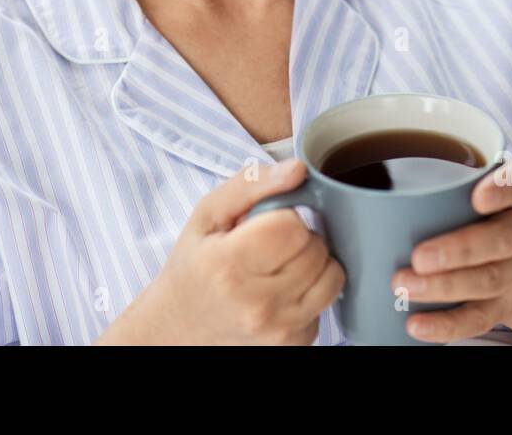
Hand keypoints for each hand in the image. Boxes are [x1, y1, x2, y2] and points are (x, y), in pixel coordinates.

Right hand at [101, 158, 344, 344]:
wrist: (179, 326)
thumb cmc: (194, 266)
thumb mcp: (207, 215)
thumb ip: (250, 184)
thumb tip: (298, 169)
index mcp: (229, 265)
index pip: (292, 225)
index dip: (282, 216)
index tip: (263, 224)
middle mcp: (257, 303)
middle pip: (315, 247)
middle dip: (298, 237)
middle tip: (269, 245)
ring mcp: (279, 329)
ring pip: (332, 274)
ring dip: (312, 262)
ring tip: (279, 264)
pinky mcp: (295, 343)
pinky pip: (328, 301)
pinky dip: (311, 290)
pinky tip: (283, 289)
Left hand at [390, 158, 511, 342]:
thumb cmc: (481, 216)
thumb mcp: (475, 188)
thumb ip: (434, 180)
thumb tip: (339, 190)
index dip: (503, 189)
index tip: (478, 196)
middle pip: (501, 241)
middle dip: (459, 250)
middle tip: (419, 257)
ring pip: (486, 281)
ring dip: (443, 287)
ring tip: (403, 286)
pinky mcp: (502, 306)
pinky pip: (477, 318)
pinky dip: (446, 324)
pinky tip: (415, 324)